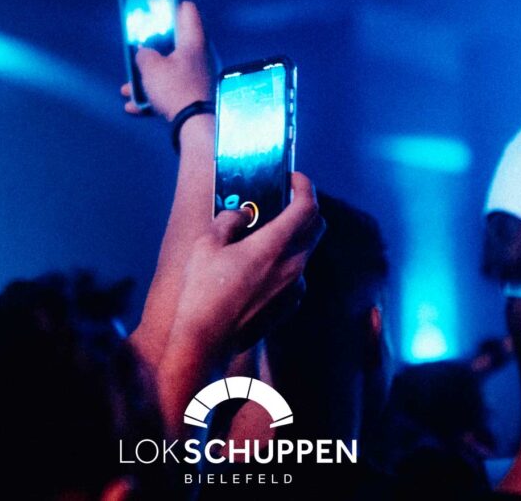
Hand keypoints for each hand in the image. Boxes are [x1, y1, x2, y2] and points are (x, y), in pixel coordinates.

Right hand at [119, 2, 214, 120]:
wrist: (195, 126)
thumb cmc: (175, 89)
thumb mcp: (150, 67)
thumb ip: (143, 55)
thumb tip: (144, 54)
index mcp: (193, 41)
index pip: (187, 10)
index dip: (170, 6)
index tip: (155, 10)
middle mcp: (200, 56)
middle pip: (175, 42)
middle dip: (153, 48)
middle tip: (138, 50)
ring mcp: (199, 77)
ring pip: (170, 70)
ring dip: (148, 78)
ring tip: (128, 88)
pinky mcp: (195, 97)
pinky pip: (172, 92)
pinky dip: (154, 97)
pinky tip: (134, 107)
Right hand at [166, 172, 325, 362]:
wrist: (207, 341)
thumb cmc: (204, 292)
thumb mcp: (207, 245)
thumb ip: (229, 221)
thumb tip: (242, 214)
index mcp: (276, 245)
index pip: (308, 206)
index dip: (304, 186)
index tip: (293, 178)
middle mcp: (294, 266)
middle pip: (316, 226)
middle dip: (305, 207)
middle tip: (283, 201)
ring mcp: (295, 288)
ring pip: (307, 251)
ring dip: (295, 236)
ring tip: (265, 235)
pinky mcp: (290, 305)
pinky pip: (297, 274)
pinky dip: (287, 262)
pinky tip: (261, 267)